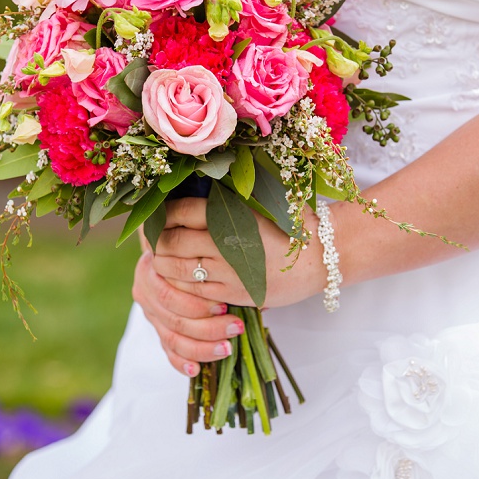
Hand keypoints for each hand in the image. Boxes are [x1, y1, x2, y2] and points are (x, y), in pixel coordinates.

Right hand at [131, 249, 241, 376]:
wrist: (178, 252)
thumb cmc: (198, 248)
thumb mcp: (202, 249)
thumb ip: (217, 265)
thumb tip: (256, 293)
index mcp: (153, 268)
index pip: (170, 292)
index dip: (197, 303)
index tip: (225, 306)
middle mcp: (146, 292)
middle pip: (173, 318)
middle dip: (207, 327)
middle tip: (236, 327)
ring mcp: (150, 313)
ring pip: (172, 338)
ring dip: (201, 347)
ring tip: (227, 349)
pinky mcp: (157, 329)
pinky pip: (168, 350)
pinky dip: (181, 362)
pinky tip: (196, 369)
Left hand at [147, 198, 324, 308]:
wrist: (323, 257)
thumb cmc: (294, 223)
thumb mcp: (264, 200)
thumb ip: (232, 194)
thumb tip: (196, 184)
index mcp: (232, 214)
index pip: (180, 211)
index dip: (163, 214)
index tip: (160, 214)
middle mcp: (226, 242)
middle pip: (171, 242)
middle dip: (158, 240)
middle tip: (156, 238)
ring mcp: (228, 271)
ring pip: (177, 269)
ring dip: (164, 263)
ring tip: (163, 257)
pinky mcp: (233, 293)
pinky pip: (193, 291)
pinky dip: (180, 283)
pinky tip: (182, 276)